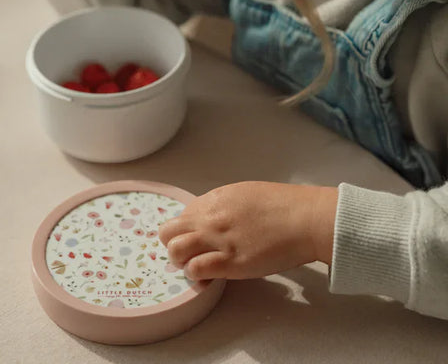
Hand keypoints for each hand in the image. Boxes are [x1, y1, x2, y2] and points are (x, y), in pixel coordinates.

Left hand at [159, 181, 337, 280]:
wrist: (304, 218)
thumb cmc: (282, 205)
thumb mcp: (244, 194)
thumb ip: (223, 206)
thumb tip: (212, 218)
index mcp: (214, 199)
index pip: (181, 216)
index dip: (186, 231)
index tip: (196, 240)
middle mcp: (210, 218)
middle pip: (168, 233)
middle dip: (173, 245)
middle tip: (190, 254)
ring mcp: (218, 240)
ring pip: (175, 251)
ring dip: (181, 261)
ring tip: (196, 267)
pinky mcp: (230, 263)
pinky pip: (196, 270)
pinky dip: (196, 276)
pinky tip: (208, 278)